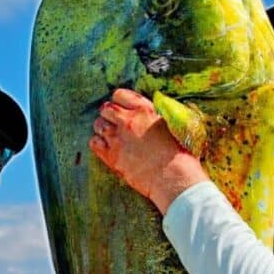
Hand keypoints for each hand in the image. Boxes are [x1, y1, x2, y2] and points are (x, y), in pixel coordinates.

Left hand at [88, 88, 207, 212]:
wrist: (174, 178)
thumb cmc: (178, 154)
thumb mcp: (169, 125)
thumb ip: (152, 116)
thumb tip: (144, 113)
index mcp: (144, 110)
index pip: (120, 95)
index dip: (119, 101)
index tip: (122, 107)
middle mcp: (128, 121)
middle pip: (106, 109)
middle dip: (109, 114)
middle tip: (114, 122)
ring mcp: (118, 139)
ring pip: (98, 125)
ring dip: (103, 128)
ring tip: (111, 135)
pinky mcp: (112, 157)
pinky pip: (94, 143)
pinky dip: (98, 142)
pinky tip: (107, 147)